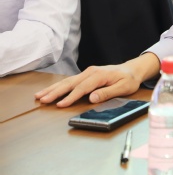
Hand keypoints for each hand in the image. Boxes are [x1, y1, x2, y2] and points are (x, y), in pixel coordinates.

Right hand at [34, 53, 160, 106]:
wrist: (132, 70)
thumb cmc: (128, 80)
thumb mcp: (123, 87)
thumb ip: (107, 92)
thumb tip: (92, 98)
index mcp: (99, 75)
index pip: (82, 87)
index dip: (71, 97)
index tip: (60, 104)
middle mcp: (91, 72)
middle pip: (70, 83)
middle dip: (55, 92)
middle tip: (42, 99)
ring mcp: (87, 72)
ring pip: (67, 81)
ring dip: (53, 88)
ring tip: (40, 96)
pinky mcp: (85, 75)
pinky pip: (70, 81)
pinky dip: (58, 86)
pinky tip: (49, 91)